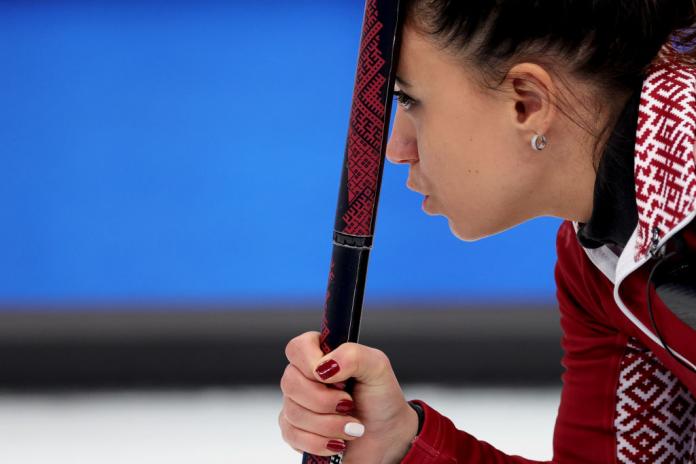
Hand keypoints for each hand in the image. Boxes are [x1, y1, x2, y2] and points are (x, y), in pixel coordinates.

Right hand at [279, 331, 418, 463]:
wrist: (387, 436)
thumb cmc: (381, 398)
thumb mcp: (377, 368)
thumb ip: (353, 355)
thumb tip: (324, 366)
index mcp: (321, 354)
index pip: (297, 348)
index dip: (311, 363)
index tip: (336, 378)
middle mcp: (305, 377)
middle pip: (290, 382)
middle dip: (324, 400)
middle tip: (349, 404)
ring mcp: (297, 404)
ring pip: (293, 412)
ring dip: (329, 424)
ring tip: (351, 425)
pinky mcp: (296, 431)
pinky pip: (293, 436)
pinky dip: (320, 442)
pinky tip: (338, 441)